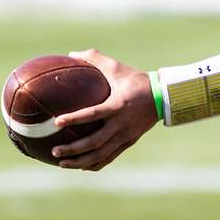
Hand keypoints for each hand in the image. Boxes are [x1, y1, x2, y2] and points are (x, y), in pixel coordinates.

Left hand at [51, 49, 158, 170]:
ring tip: (62, 163)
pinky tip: (81, 165)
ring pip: (101, 154)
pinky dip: (95, 163)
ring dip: (81, 160)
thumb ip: (94, 58)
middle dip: (74, 149)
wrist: (164, 96)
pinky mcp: (130, 141)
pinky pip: (110, 156)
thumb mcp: (117, 67)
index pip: (93, 114)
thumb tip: (71, 53)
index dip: (75, 119)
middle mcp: (122, 124)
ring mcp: (127, 135)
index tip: (56, 122)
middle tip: (54, 150)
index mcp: (118, 105)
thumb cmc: (137, 80)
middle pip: (95, 142)